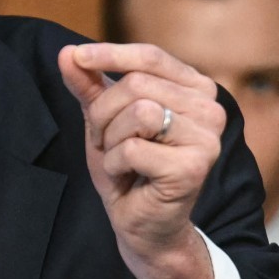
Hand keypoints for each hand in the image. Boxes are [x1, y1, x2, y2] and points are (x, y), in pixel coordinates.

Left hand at [57, 42, 225, 278]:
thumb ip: (89, 85)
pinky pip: (133, 148)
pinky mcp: (194, 167)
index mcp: (196, 89)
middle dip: (104, 113)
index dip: (110, 54)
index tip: (76, 57)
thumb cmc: (128, 168)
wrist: (141, 224)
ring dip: (111, 140)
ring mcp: (207, 139)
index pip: (151, 56)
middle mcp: (211, 109)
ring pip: (138, 112)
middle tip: (107, 142)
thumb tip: (67, 53)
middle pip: (136, 84)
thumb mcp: (103, 119)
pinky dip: (116, 163)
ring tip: (121, 160)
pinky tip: (129, 177)